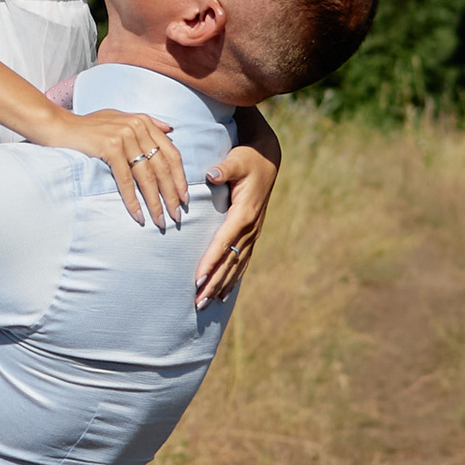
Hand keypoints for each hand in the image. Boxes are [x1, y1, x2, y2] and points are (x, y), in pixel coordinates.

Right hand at [43, 99, 190, 228]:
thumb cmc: (88, 126)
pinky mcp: (110, 147)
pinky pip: (126, 180)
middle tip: (176, 216)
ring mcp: (124, 136)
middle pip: (162, 167)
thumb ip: (145, 123)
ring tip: (160, 220)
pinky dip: (133, 200)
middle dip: (171, 195)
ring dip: (155, 202)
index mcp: (143, 121)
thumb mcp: (119, 118)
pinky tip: (138, 215)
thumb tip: (171, 130)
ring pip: (146, 176)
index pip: (171, 152)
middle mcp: (137, 126)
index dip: (180, 177)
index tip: (185, 198)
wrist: (58, 126)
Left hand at [197, 109, 280, 304]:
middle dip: (213, 282)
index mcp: (244, 213)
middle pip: (229, 261)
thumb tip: (211, 174)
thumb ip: (224, 168)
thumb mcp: (237, 159)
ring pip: (235, 266)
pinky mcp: (251, 236)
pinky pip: (242, 262)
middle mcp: (250, 229)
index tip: (198, 278)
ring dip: (220, 286)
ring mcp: (252, 234)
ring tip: (204, 305)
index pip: (223, 242)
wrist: (268, 161)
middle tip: (197, 302)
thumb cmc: (248, 159)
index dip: (211, 261)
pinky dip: (231, 279)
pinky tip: (221, 294)